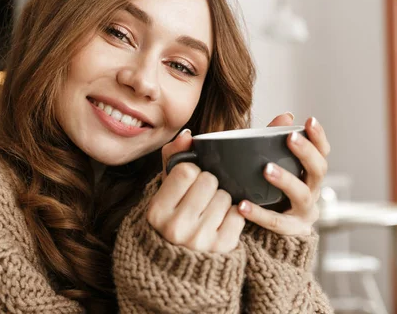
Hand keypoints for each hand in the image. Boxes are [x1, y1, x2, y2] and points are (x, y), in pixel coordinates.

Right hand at [146, 129, 244, 252]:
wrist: (184, 261)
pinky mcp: (223, 248)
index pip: (186, 171)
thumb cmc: (176, 214)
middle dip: (209, 184)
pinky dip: (234, 214)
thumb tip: (188, 135)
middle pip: (208, 181)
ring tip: (211, 209)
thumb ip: (173, 157)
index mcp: (157, 212)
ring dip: (222, 198)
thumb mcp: (166, 189)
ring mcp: (200, 240)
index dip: (191, 171)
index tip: (188, 182)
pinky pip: (239, 214)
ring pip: (225, 196)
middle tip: (202, 196)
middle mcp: (176, 228)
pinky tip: (222, 220)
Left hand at [237, 114, 330, 235]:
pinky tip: (242, 205)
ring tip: (266, 169)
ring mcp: (304, 213)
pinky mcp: (290, 231)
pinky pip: (275, 222)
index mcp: (310, 174)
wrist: (268, 235)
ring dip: (285, 179)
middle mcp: (313, 192)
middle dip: (306, 152)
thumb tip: (286, 115)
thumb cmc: (268, 192)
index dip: (319, 137)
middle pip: (318, 170)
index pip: (322, 153)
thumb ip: (274, 141)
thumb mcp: (271, 164)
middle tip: (291, 138)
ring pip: (301, 195)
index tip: (310, 120)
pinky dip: (258, 213)